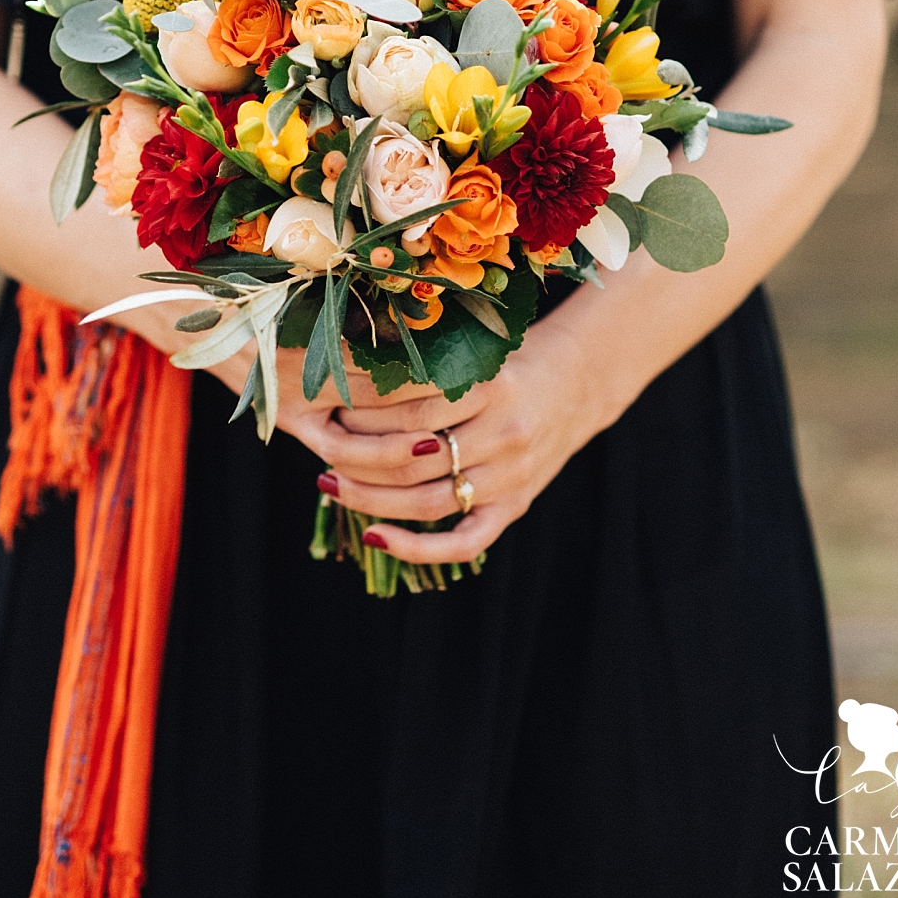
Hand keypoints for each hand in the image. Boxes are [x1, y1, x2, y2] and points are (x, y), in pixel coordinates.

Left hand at [296, 284, 620, 565]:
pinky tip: (375, 537)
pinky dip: (416, 548)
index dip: (362, 407)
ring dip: (370, 498)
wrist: (577, 384)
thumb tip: (348, 363)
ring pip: (427, 501)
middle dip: (354, 454)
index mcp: (492, 385)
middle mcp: (504, 432)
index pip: (410, 403)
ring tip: (330, 484)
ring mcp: (511, 476)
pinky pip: (462, 542)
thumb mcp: (477, 348)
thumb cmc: (511, 360)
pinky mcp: (515, 507)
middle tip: (320, 444)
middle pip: (412, 456)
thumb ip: (427, 361)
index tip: (328, 402)